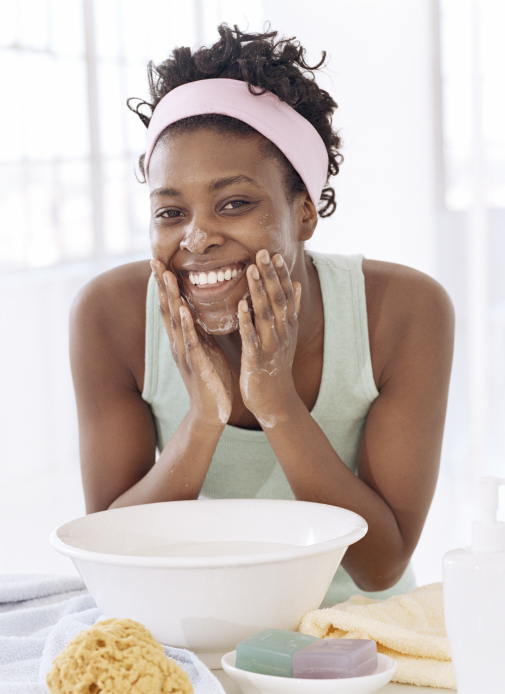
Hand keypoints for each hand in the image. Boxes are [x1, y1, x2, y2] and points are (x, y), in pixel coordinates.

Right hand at [151, 260, 232, 427]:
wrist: (211, 411)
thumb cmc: (211, 377)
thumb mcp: (204, 347)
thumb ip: (199, 329)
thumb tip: (199, 309)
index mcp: (182, 338)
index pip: (171, 306)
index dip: (164, 285)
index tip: (159, 262)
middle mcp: (178, 344)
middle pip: (166, 309)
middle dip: (161, 285)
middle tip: (154, 260)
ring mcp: (185, 354)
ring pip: (174, 322)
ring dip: (170, 299)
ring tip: (167, 277)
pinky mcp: (197, 366)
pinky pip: (190, 343)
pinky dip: (185, 326)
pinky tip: (183, 311)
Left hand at [238, 250, 300, 427]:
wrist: (275, 399)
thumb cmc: (276, 365)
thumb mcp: (287, 335)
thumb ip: (291, 309)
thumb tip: (296, 284)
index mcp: (288, 325)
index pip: (286, 293)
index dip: (280, 274)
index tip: (274, 253)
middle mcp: (283, 332)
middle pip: (277, 298)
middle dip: (270, 275)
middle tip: (263, 251)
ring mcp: (271, 344)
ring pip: (265, 313)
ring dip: (259, 290)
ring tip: (251, 269)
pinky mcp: (257, 358)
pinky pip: (252, 336)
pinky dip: (247, 319)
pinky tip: (241, 304)